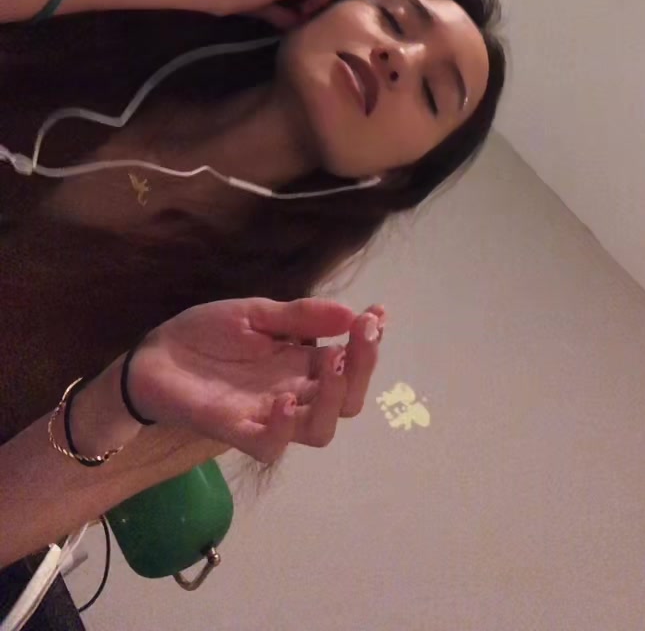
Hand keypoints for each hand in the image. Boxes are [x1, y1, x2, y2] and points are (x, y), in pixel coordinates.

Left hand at [127, 297, 385, 463]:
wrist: (154, 355)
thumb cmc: (206, 334)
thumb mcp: (256, 313)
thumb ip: (300, 317)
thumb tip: (350, 313)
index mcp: (301, 365)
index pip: (350, 364)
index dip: (369, 344)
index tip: (377, 314)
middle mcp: (293, 394)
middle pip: (347, 401)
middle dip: (363, 368)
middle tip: (360, 334)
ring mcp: (266, 417)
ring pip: (319, 430)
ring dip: (334, 399)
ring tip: (333, 361)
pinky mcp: (235, 431)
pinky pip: (270, 445)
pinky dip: (284, 428)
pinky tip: (285, 400)